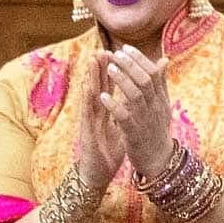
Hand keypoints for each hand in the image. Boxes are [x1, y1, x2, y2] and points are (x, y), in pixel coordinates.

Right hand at [73, 63, 126, 190]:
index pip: (109, 87)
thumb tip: (137, 99)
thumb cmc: (108, 151)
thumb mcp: (122, 128)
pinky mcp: (86, 131)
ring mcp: (89, 121)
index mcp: (105, 111)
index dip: (113, 71)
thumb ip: (129, 111)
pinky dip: (88, 99)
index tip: (118, 54)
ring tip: (93, 60)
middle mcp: (96, 113)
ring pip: (90, 94)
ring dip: (91, 77)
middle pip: (98, 86)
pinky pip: (87, 113)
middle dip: (101, 68)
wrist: (97, 174)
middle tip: (103, 48)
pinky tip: (89, 87)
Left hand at [100, 45, 176, 179]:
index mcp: (160, 99)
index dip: (140, 59)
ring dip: (122, 80)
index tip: (126, 48)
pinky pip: (124, 117)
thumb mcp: (162, 105)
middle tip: (115, 54)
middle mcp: (155, 107)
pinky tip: (103, 96)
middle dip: (130, 65)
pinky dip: (114, 105)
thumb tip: (163, 59)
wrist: (159, 161)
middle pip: (145, 80)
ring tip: (110, 68)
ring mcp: (145, 120)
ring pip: (135, 95)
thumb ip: (160, 83)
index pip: (153, 73)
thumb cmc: (157, 131)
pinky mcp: (134, 134)